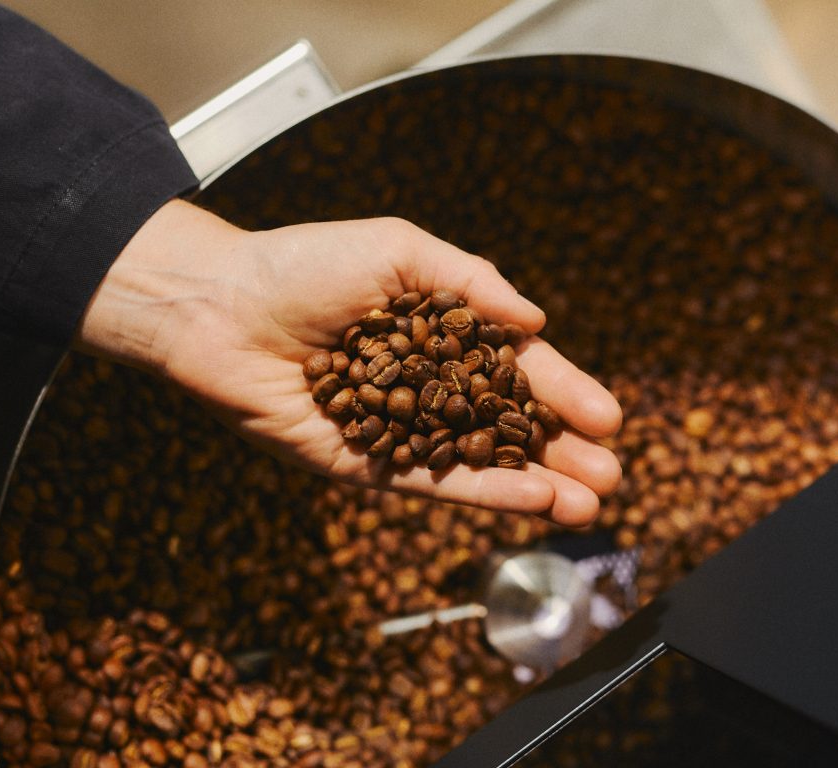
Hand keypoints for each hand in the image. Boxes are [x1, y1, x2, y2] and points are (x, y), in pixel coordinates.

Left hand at [77, 200, 621, 525]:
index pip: (517, 369)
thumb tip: (537, 323)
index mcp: (443, 334)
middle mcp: (429, 385)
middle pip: (509, 424)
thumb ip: (471, 282)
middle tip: (613, 474)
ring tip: (591, 503)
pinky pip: (434, 481)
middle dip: (562, 450)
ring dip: (537, 484)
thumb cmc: (306, 265)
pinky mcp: (368, 462)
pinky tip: (533, 501)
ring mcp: (402, 428)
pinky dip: (484, 492)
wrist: (223, 307)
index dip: (563, 393)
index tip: (610, 418)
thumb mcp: (399, 252)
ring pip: (482, 461)